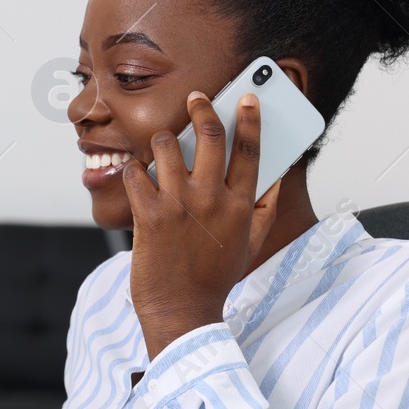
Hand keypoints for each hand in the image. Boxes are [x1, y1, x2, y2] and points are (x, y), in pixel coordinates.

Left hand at [122, 90, 281, 358]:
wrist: (183, 311)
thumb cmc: (214, 279)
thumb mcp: (250, 245)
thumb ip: (263, 211)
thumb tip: (274, 182)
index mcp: (241, 205)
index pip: (251, 149)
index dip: (250, 118)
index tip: (247, 99)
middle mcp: (212, 199)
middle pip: (211, 136)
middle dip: (203, 108)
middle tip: (196, 97)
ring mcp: (179, 205)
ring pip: (168, 146)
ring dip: (162, 140)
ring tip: (161, 146)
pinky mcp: (148, 214)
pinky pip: (136, 173)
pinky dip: (133, 169)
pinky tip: (136, 175)